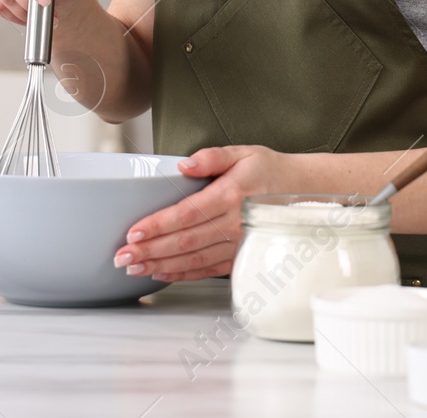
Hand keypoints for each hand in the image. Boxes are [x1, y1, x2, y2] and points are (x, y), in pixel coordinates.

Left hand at [113, 146, 295, 282]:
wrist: (305, 193)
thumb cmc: (271, 171)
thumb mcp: (245, 152)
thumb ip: (213, 156)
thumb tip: (184, 165)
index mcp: (232, 195)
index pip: (187, 214)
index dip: (158, 225)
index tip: (133, 232)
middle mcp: (235, 224)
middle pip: (185, 241)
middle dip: (150, 250)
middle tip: (121, 256)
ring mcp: (239, 245)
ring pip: (193, 259)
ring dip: (160, 265)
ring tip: (133, 267)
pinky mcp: (241, 258)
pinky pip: (207, 270)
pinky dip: (182, 274)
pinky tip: (161, 273)